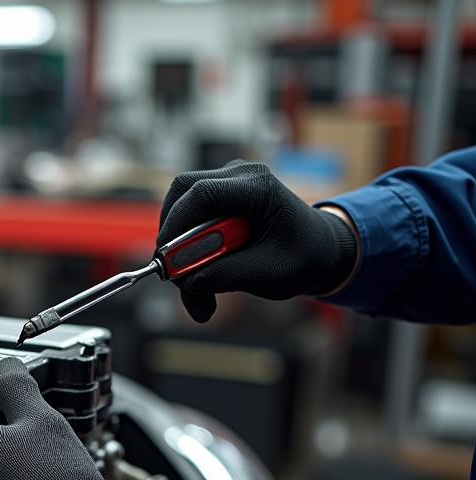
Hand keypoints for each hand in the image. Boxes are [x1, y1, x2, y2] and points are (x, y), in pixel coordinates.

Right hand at [158, 160, 358, 322]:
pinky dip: (187, 254)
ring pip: (180, 211)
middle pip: (182, 194)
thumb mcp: (269, 274)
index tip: (167, 261)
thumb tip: (188, 281)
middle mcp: (239, 178)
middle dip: (171, 237)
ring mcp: (227, 186)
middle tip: (175, 276)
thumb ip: (226, 276)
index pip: (200, 193)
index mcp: (258, 187)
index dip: (176, 226)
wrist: (320, 250)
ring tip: (194, 293)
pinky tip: (200, 281)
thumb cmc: (303, 257)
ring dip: (179, 252)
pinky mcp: (219, 202)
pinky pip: (189, 222)